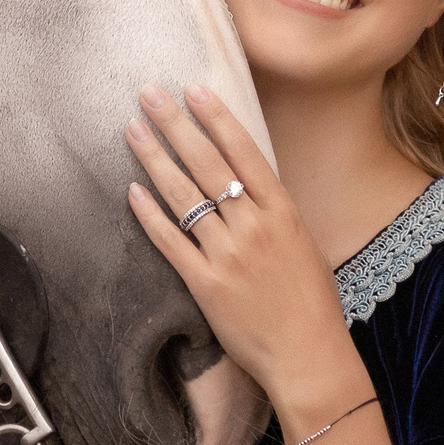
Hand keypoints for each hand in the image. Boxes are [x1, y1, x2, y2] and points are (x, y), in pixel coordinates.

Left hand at [126, 84, 369, 430]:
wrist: (308, 355)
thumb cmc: (312, 302)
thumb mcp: (303, 243)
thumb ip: (273, 212)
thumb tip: (245, 184)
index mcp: (282, 212)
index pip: (244, 152)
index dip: (216, 118)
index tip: (194, 89)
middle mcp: (253, 227)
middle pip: (208, 165)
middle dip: (175, 125)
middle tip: (149, 94)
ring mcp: (227, 255)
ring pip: (184, 197)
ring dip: (155, 159)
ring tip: (132, 129)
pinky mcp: (205, 284)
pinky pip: (170, 242)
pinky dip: (149, 215)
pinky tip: (131, 189)